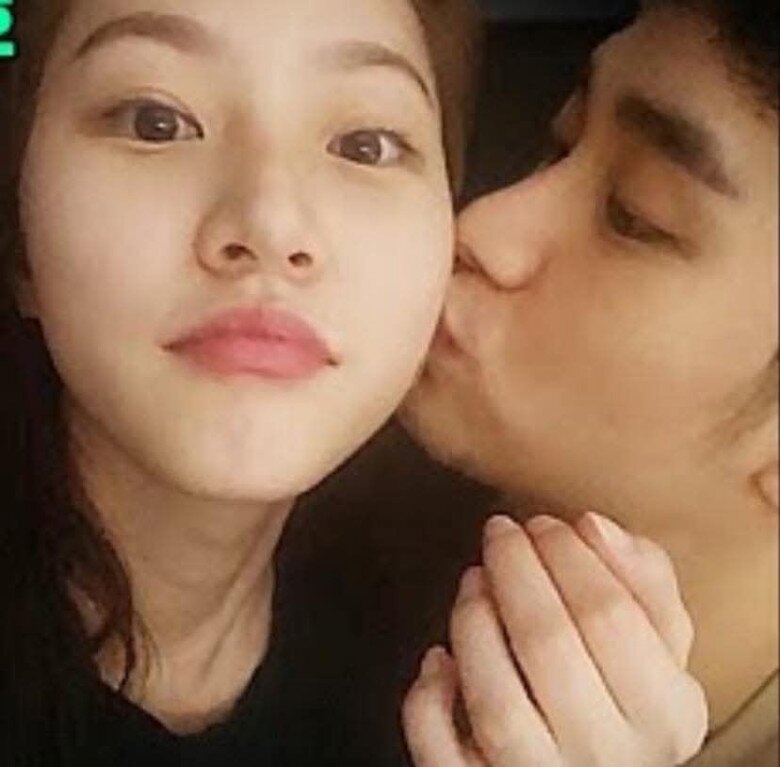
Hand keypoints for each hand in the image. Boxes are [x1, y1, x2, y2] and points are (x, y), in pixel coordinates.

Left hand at [403, 513, 707, 766]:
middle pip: (547, 644)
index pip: (612, 615)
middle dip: (515, 569)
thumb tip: (595, 525)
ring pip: (494, 700)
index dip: (568, 555)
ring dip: (473, 621)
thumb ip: (643, 581)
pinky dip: (429, 699)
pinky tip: (440, 660)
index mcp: (663, 715)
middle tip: (500, 532)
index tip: (544, 523)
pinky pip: (441, 751)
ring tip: (474, 578)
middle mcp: (606, 757)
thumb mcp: (659, 644)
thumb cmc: (625, 695)